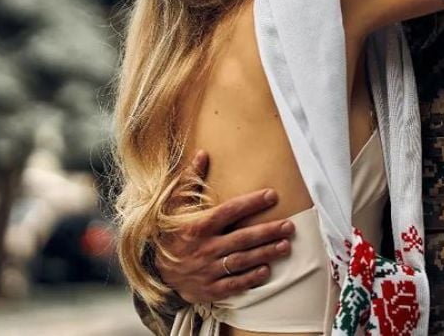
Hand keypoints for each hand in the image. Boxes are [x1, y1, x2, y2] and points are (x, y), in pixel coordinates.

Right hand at [155, 150, 294, 303]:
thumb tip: (203, 154)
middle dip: (268, 231)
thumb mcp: (174, 205)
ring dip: (265, 253)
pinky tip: (266, 271)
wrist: (154, 271)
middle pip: (242, 238)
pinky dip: (250, 278)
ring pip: (242, 261)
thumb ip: (190, 180)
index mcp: (198, 225)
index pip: (229, 211)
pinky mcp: (209, 288)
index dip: (251, 203)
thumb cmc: (169, 233)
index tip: (271, 195)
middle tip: (289, 226)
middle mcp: (204, 248)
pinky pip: (233, 284)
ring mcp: (207, 269)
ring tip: (285, 246)